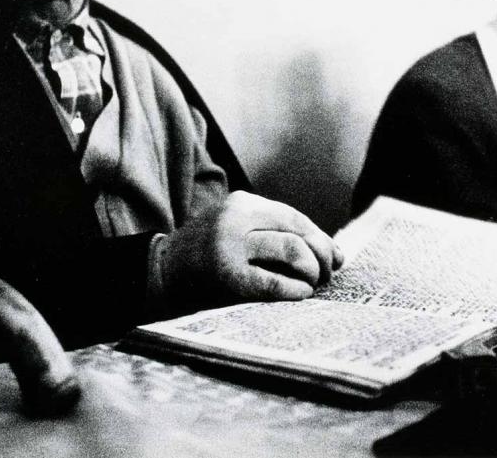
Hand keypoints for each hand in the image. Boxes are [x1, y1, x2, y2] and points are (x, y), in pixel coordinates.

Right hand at [162, 191, 343, 303]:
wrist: (160, 274)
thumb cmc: (208, 258)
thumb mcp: (239, 234)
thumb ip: (279, 236)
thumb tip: (337, 255)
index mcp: (241, 203)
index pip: (293, 217)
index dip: (320, 238)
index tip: (336, 258)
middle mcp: (235, 217)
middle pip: (297, 232)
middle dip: (321, 256)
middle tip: (326, 276)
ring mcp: (228, 245)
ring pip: (292, 250)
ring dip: (312, 271)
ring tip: (313, 285)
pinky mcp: (225, 275)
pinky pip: (273, 282)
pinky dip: (294, 289)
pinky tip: (300, 294)